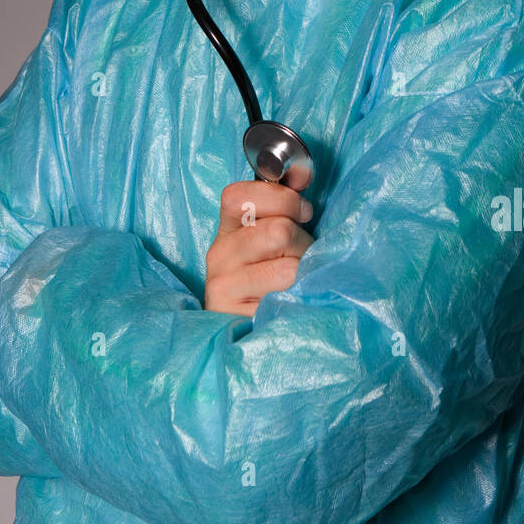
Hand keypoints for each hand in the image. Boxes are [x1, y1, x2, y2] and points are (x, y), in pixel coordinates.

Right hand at [205, 180, 313, 316]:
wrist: (255, 338)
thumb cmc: (273, 283)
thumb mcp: (276, 244)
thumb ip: (284, 214)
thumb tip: (304, 185)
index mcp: (229, 227)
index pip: (239, 194)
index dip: (281, 198)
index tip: (303, 213)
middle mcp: (219, 252)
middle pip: (278, 230)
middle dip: (304, 245)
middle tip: (302, 260)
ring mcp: (222, 284)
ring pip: (288, 267)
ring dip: (304, 275)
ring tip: (296, 285)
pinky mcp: (234, 313)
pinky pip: (286, 295)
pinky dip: (301, 296)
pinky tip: (292, 303)